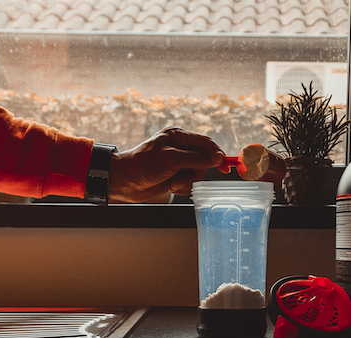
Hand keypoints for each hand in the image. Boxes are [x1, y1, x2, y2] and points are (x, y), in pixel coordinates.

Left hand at [107, 126, 225, 202]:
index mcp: (178, 137)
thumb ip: (197, 158)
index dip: (217, 155)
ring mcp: (177, 163)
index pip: (206, 143)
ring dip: (187, 182)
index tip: (225, 167)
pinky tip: (170, 186)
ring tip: (172, 183)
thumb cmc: (143, 165)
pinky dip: (182, 188)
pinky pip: (188, 183)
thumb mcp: (172, 159)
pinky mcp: (174, 176)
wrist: (124, 181)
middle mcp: (179, 149)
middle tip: (181, 178)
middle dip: (194, 173)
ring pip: (197, 174)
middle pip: (203, 161)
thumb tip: (218, 157)